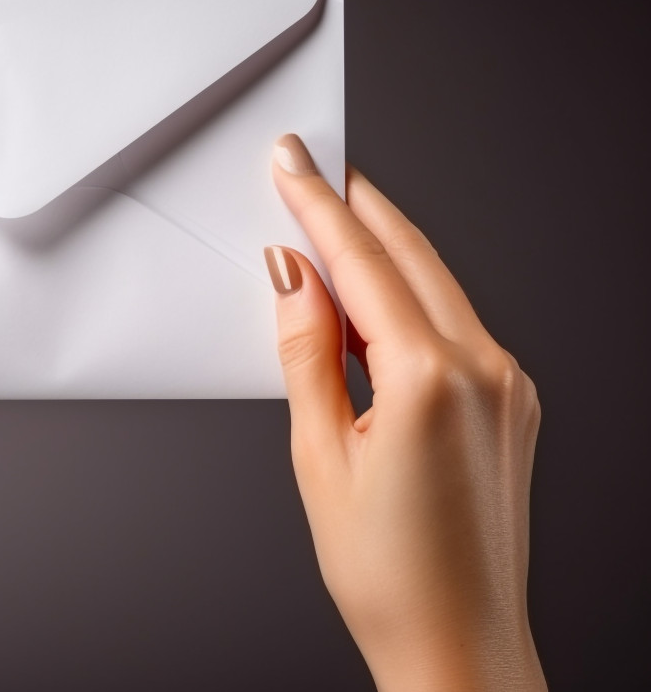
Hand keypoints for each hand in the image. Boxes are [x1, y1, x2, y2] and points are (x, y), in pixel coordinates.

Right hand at [265, 134, 545, 690]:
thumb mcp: (318, 455)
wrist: (460, 645)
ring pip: (436, 282)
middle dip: (355, 205)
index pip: (363, 261)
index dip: (318, 205)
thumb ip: (306, 350)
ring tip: (330, 223)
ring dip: (382, 246)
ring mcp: (510, 384)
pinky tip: (370, 295)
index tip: (292, 162)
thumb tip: (293, 278)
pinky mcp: (514, 402)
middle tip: (311, 167)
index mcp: (430, 379)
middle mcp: (485, 369)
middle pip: (409, 254)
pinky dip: (408, 294)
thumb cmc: (387, 572)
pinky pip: (455, 322)